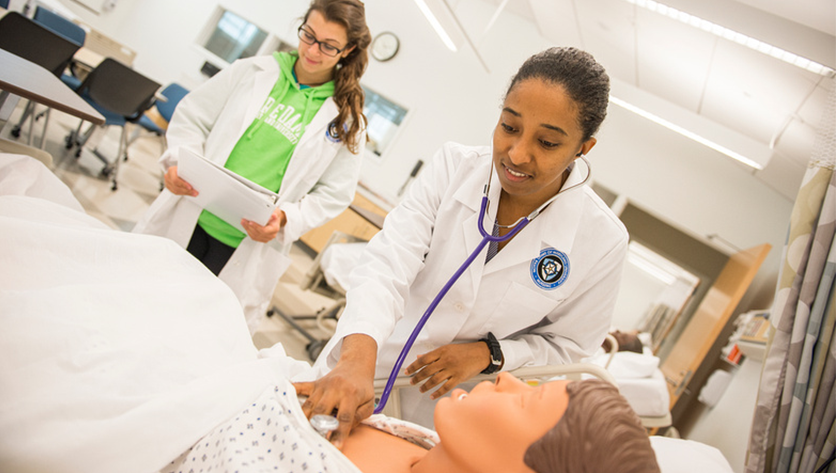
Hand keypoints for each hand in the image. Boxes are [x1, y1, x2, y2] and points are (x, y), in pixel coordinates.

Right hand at [164, 166, 196, 195]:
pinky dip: (183, 193)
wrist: (176, 169)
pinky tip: (189, 193)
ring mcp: (167, 182)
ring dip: (186, 193)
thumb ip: (187, 173)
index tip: (190, 187)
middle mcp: (168, 177)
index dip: (183, 184)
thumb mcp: (184, 168)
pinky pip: (176, 192)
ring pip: (176, 191)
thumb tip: (196, 179)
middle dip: (187, 190)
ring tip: (194, 193)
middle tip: (195, 192)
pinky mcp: (169, 187)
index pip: (176, 179)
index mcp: (171, 170)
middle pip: (176, 186)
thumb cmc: (182, 168)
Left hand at [241, 208, 285, 242]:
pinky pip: (254, 237)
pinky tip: (246, 227)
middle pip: (258, 233)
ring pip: (255, 236)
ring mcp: (267, 238)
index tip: (250, 222)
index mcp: (275, 229)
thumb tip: (273, 215)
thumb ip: (275, 213)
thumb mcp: (275, 212)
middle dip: (249, 227)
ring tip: (243, 222)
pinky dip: (249, 232)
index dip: (256, 227)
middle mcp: (271, 235)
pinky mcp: (262, 239)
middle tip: (244, 221)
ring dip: (247, 229)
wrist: (274, 220)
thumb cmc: (274, 216)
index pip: (264, 230)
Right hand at [292, 334, 376, 449]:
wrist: (356, 365)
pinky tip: (282, 398)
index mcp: (351, 395)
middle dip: (317, 427)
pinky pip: (300, 387)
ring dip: (305, 419)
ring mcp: (322, 386)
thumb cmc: (362, 387)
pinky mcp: (314, 384)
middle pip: (322, 411)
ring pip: (309, 405)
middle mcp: (335, 389)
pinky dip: (291, 393)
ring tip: (301, 431)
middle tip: (314, 441)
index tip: (335, 446)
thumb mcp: (369, 403)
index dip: (339, 433)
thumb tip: (344, 430)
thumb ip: (359, 418)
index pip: (344, 418)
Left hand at [405, 342, 490, 399]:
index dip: (413, 366)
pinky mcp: (459, 377)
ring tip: (421, 389)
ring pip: (434, 380)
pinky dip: (437, 393)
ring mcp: (452, 369)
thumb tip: (419, 357)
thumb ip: (434, 355)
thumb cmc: (465, 351)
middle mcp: (446, 360)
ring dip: (425, 386)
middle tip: (412, 382)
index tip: (408, 371)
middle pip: (427, 371)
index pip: (423, 359)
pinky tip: (432, 395)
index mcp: (442, 351)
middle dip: (417, 378)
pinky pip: (445, 387)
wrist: (481, 354)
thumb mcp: (448, 349)